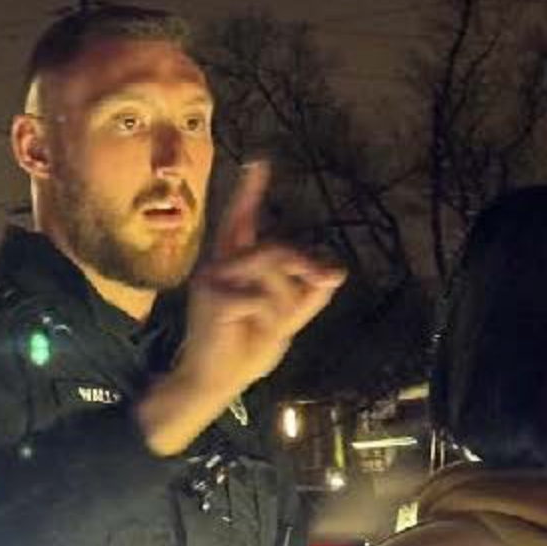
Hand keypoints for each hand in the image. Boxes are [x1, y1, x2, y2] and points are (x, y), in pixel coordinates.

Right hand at [136, 163, 344, 454]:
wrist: (211, 383)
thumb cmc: (243, 350)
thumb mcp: (285, 321)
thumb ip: (307, 295)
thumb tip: (335, 270)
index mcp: (233, 265)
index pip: (242, 221)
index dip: (249, 192)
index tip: (259, 161)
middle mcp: (220, 264)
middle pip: (275, 247)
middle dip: (305, 264)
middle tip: (328, 277)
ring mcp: (214, 278)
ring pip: (273, 269)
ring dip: (284, 302)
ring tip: (273, 327)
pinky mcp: (213, 297)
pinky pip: (262, 297)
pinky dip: (269, 317)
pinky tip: (250, 331)